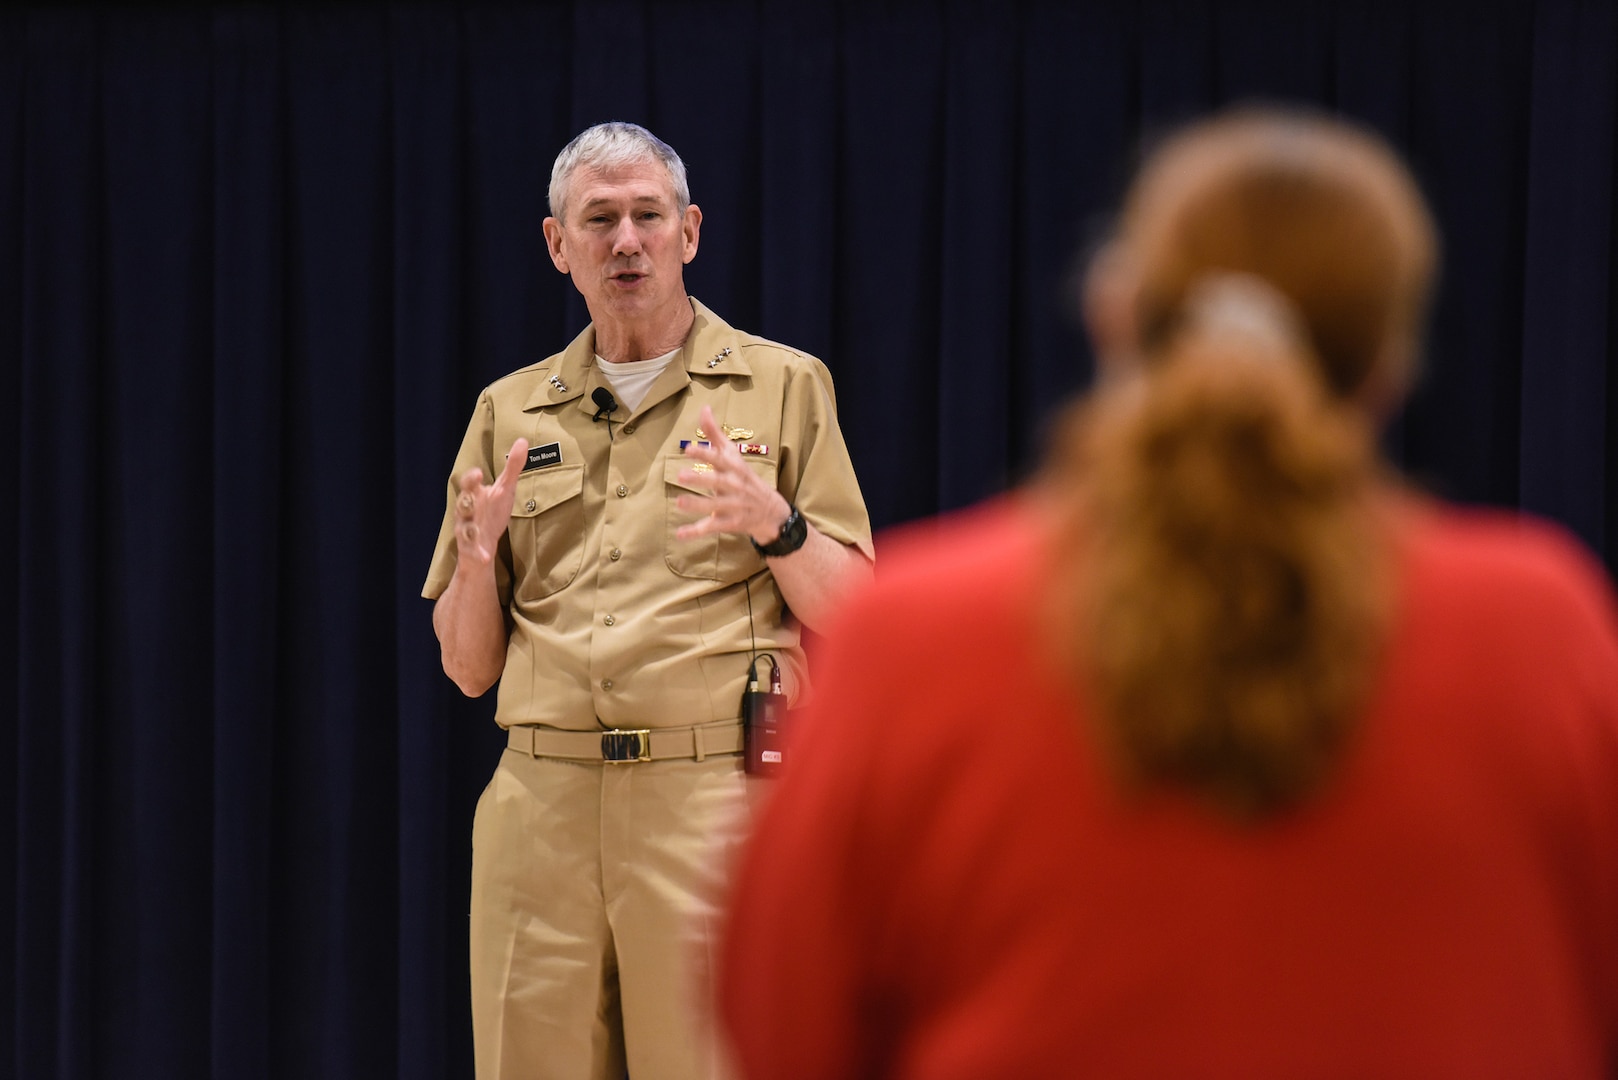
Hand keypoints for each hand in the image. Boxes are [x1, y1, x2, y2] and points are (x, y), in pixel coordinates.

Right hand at [453, 437, 528, 566]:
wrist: (483, 542)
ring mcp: (467, 530)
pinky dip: (480, 554)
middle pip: (462, 504)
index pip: (468, 484)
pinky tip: (486, 558)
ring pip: (464, 529)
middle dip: (465, 500)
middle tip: (468, 501)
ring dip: (469, 529)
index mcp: (474, 495)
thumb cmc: (492, 511)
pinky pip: (474, 552)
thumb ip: (512, 467)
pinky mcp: (472, 549)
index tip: (477, 472)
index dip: (471, 479)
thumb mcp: (504, 489)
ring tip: (474, 532)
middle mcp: (467, 511)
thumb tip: (523, 440)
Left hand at [674, 405, 790, 544]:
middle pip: (718, 482)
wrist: (771, 511)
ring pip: (715, 506)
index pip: (719, 458)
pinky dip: (696, 532)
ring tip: (679, 502)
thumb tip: (704, 408)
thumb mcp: (732, 455)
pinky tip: (680, 535)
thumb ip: (715, 434)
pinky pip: (712, 527)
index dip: (705, 454)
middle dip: (701, 479)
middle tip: (681, 476)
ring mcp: (734, 505)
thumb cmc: (744, 478)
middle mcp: (735, 486)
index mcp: (734, 468)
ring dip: (697, 505)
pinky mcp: (731, 523)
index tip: (689, 449)